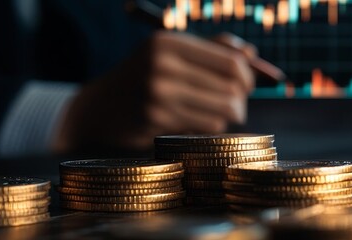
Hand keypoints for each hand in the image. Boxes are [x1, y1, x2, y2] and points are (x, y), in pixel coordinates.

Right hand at [53, 31, 263, 153]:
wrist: (98, 108)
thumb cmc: (145, 76)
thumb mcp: (172, 52)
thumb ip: (213, 48)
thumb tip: (252, 55)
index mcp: (169, 42)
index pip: (231, 62)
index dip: (248, 76)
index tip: (247, 85)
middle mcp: (163, 65)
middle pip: (232, 88)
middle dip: (242, 98)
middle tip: (236, 103)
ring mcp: (158, 94)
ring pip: (223, 110)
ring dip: (229, 115)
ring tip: (219, 113)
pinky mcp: (156, 120)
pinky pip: (206, 126)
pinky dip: (211, 126)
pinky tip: (199, 121)